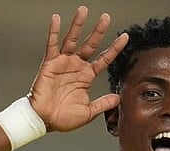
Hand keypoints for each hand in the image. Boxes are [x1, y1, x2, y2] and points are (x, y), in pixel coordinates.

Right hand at [29, 6, 128, 132]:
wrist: (44, 120)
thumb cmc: (63, 118)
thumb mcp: (88, 112)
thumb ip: (103, 104)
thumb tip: (118, 99)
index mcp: (86, 77)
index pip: (104, 59)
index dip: (115, 48)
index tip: (125, 36)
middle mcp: (76, 66)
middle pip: (90, 44)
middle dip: (99, 30)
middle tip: (106, 17)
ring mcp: (63, 63)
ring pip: (73, 40)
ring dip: (78, 25)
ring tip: (83, 10)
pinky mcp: (50, 63)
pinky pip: (52, 44)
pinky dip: (54, 31)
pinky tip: (57, 18)